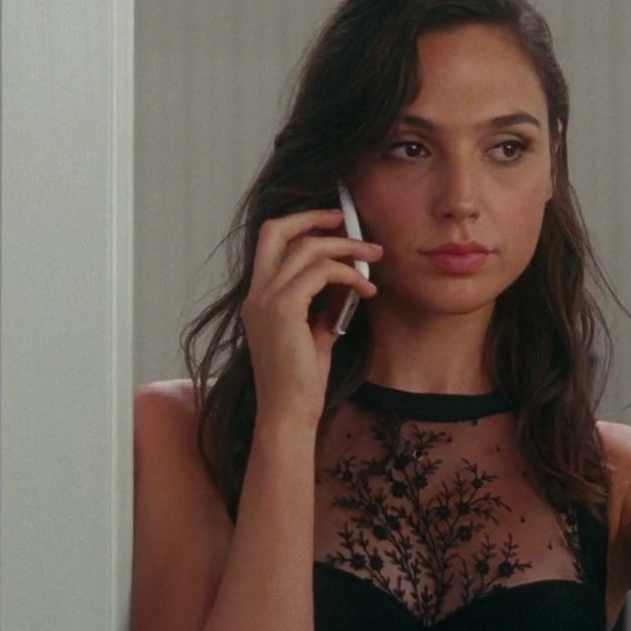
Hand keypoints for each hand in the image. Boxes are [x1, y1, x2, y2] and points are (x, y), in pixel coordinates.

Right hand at [239, 208, 380, 421]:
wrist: (288, 412)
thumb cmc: (301, 381)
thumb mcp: (314, 334)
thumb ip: (323, 306)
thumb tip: (346, 282)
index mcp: (259, 298)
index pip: (271, 243)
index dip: (301, 226)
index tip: (333, 225)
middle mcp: (256, 294)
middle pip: (275, 230)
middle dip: (314, 217)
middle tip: (348, 220)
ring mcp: (266, 299)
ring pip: (307, 248)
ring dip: (346, 249)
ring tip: (373, 259)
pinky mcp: (284, 309)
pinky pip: (321, 272)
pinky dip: (348, 274)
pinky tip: (366, 288)